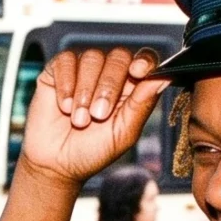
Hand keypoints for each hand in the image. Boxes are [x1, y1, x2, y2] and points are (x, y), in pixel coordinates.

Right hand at [18, 47, 168, 188]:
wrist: (56, 164)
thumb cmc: (93, 151)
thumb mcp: (123, 133)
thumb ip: (142, 105)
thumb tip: (164, 78)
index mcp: (132, 86)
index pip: (145, 60)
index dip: (144, 61)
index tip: (138, 72)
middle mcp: (109, 73)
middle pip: (119, 57)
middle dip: (109, 86)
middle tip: (98, 115)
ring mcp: (84, 69)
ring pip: (92, 58)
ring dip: (85, 91)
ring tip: (79, 119)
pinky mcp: (58, 69)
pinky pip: (65, 60)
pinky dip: (66, 84)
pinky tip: (64, 106)